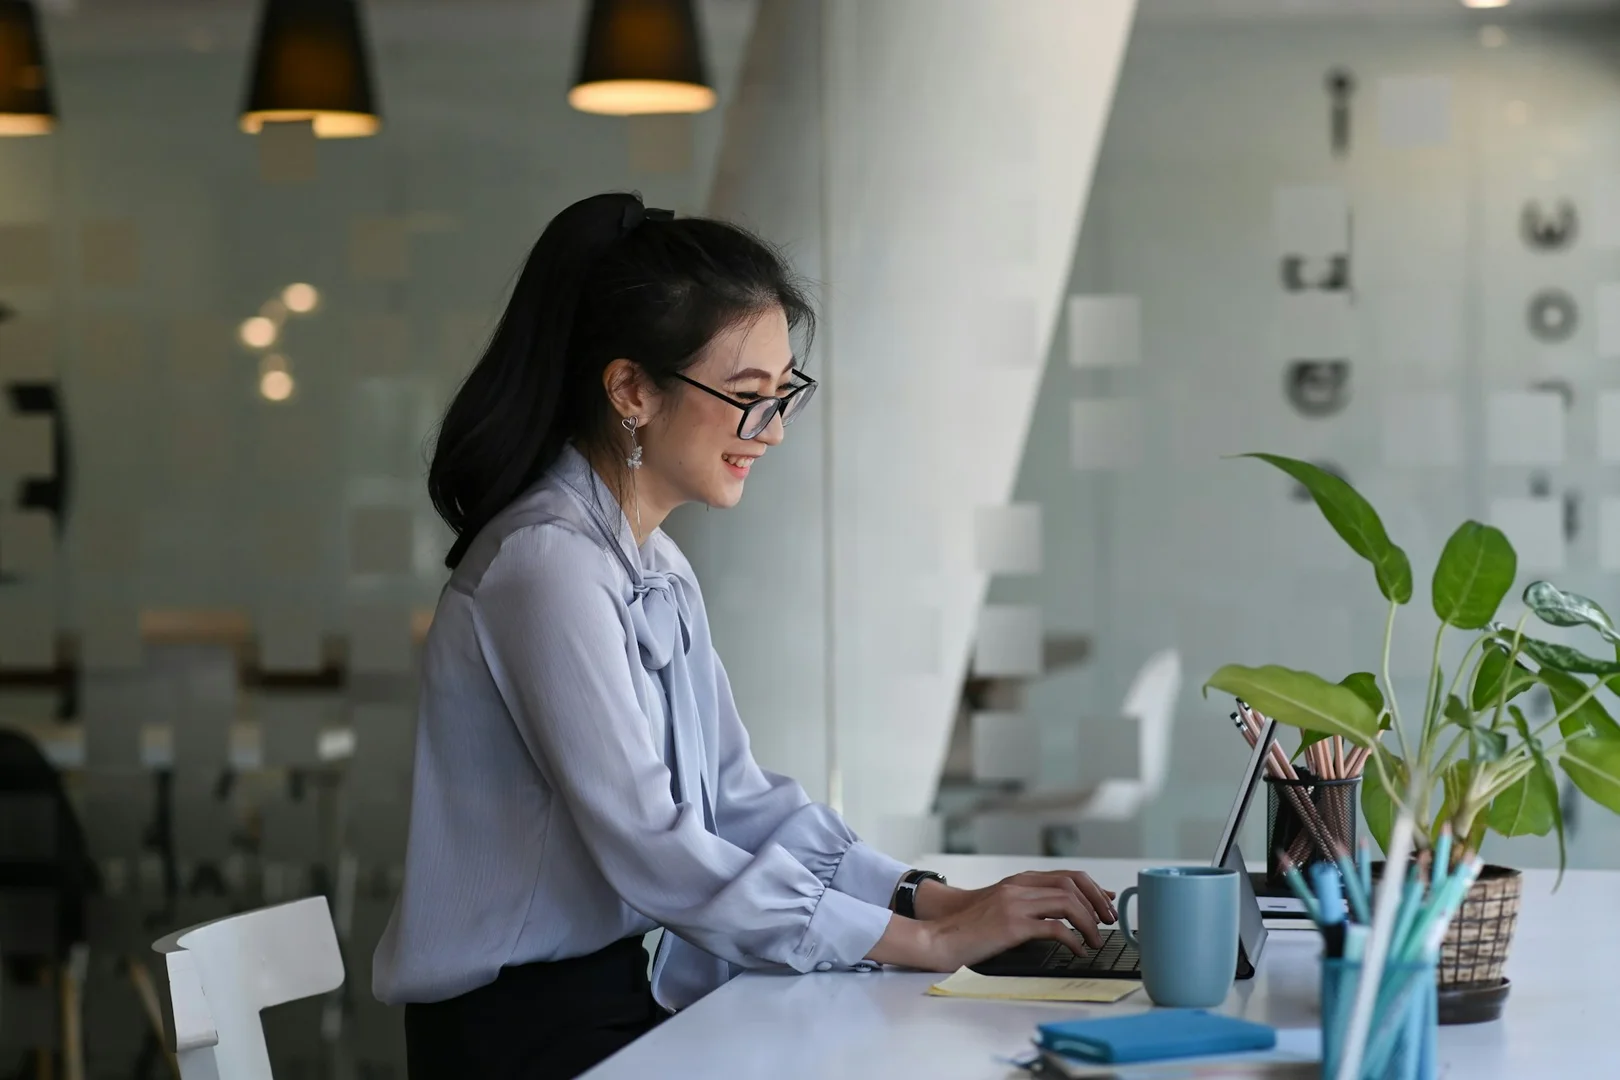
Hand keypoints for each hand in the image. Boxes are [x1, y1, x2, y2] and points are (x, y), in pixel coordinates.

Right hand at [915, 871, 1115, 925]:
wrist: (940, 936)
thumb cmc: (972, 928)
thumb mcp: (1002, 906)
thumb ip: (1029, 903)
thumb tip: (1064, 915)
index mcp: (1019, 881)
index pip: (1068, 875)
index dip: (1094, 889)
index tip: (1108, 905)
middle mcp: (1019, 887)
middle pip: (1072, 884)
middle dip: (1097, 903)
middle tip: (1108, 923)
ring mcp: (1015, 904)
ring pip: (1067, 902)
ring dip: (1089, 922)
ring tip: (1095, 940)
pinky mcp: (1011, 926)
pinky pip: (1054, 928)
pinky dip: (1072, 940)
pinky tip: (1076, 951)